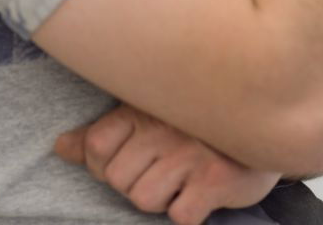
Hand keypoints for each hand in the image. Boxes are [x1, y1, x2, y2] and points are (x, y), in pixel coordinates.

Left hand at [52, 103, 281, 224]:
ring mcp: (188, 153)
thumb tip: (60, 148)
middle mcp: (163, 128)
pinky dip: (188, 212)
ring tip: (181, 180)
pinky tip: (200, 191)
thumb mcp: (148, 117)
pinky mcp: (215, 180)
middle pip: (117, 180)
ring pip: (144, 200)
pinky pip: (179, 216)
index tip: (125, 161)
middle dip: (135, 185)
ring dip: (161, 200)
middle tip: (162, 170)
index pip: (95, 146)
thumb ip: (104, 134)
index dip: (101, 165)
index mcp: (143, 108)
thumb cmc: (195, 125)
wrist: (262, 118)